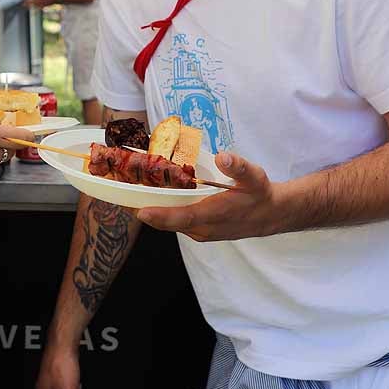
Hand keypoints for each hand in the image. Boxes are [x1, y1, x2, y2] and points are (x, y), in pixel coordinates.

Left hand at [137, 152, 281, 240]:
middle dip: (142, 208)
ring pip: (167, 222)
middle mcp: (202, 228)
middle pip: (166, 221)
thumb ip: (238, 167)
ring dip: (148, 209)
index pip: (182, 217)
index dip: (160, 216)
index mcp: (214, 215)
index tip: (139, 210)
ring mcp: (198, 231)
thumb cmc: (259, 194)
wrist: (270, 215)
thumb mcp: (254, 177)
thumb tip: (224, 157)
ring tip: (125, 189)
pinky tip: (146, 195)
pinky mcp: (196, 229)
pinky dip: (158, 210)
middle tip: (119, 190)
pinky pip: (172, 221)